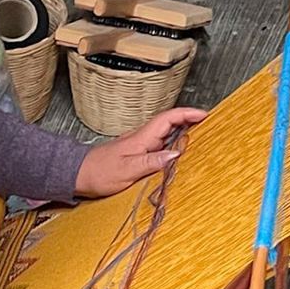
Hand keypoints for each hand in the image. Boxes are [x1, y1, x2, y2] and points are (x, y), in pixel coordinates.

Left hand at [75, 107, 206, 197]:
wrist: (79, 174)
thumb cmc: (99, 173)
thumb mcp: (127, 171)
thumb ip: (151, 162)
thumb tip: (175, 154)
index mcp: (141, 138)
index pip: (168, 119)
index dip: (187, 114)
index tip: (205, 114)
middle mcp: (142, 138)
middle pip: (171, 123)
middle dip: (191, 120)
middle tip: (210, 125)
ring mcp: (140, 145)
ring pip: (166, 134)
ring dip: (184, 133)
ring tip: (201, 138)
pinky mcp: (137, 153)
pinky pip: (160, 145)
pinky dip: (173, 145)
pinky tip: (179, 154)